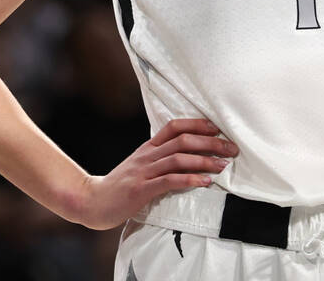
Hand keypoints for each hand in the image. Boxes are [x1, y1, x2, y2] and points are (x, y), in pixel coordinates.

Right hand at [73, 118, 237, 229]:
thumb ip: (159, 158)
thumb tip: (187, 155)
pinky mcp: (142, 189)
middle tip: (231, 148)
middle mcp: (148, 155)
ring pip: (179, 159)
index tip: (218, 128)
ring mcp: (144, 171)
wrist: (92, 200)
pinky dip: (190, 180)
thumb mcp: (140, 165)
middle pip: (183, 140)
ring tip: (224, 165)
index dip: (197, 124)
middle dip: (211, 142)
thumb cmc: (120, 185)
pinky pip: (170, 181)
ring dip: (205, 160)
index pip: (174, 126)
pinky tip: (205, 182)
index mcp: (148, 147)